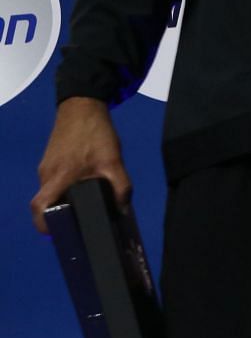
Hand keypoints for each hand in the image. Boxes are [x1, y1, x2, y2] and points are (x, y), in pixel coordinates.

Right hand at [30, 98, 130, 234]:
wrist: (83, 105)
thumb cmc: (95, 133)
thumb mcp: (114, 161)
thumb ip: (120, 187)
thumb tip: (123, 210)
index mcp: (58, 176)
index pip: (40, 206)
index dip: (44, 223)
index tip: (57, 232)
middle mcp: (47, 173)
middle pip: (48, 201)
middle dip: (63, 213)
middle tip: (82, 220)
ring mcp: (47, 166)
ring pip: (53, 190)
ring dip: (67, 198)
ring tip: (88, 201)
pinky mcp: (51, 159)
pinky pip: (56, 180)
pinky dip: (67, 187)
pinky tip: (86, 184)